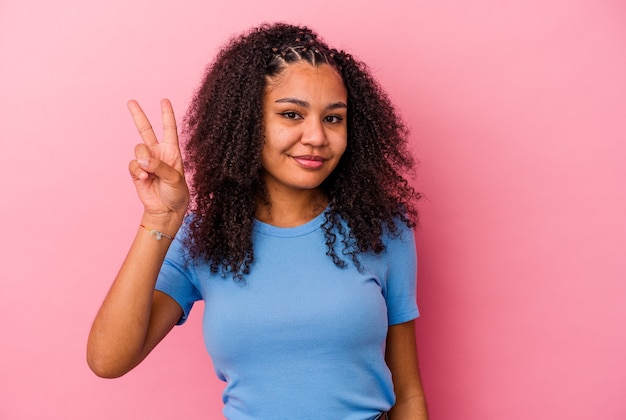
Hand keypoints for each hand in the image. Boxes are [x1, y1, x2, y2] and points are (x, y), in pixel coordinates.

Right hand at [127, 99, 188, 220]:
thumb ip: (159, 166)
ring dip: (143, 160)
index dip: (167, 115)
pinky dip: (137, 171)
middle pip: (146, 130)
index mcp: (172, 151)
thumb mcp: (175, 178)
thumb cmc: (177, 193)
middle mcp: (158, 153)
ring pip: (138, 149)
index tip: (164, 100)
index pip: (169, 129)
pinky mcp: (136, 172)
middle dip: (138, 115)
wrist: (166, 210)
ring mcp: (146, 162)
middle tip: (130, 101)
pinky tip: (143, 179)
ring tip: (149, 173)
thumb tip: (141, 160)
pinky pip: (132, 164)